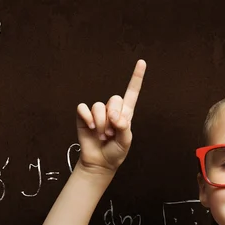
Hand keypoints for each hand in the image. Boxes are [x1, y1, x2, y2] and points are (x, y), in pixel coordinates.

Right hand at [75, 59, 145, 174]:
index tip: (142, 62)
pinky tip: (90, 128)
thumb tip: (114, 116)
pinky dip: (87, 118)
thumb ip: (123, 127)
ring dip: (100, 123)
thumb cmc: (115, 152)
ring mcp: (97, 113)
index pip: (132, 92)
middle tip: (111, 133)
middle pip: (114, 99)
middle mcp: (111, 110)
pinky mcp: (84, 116)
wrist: (100, 162)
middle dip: (113, 117)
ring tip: (102, 135)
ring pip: (98, 106)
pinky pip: (83, 108)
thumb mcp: (125, 141)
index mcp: (125, 114)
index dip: (136, 78)